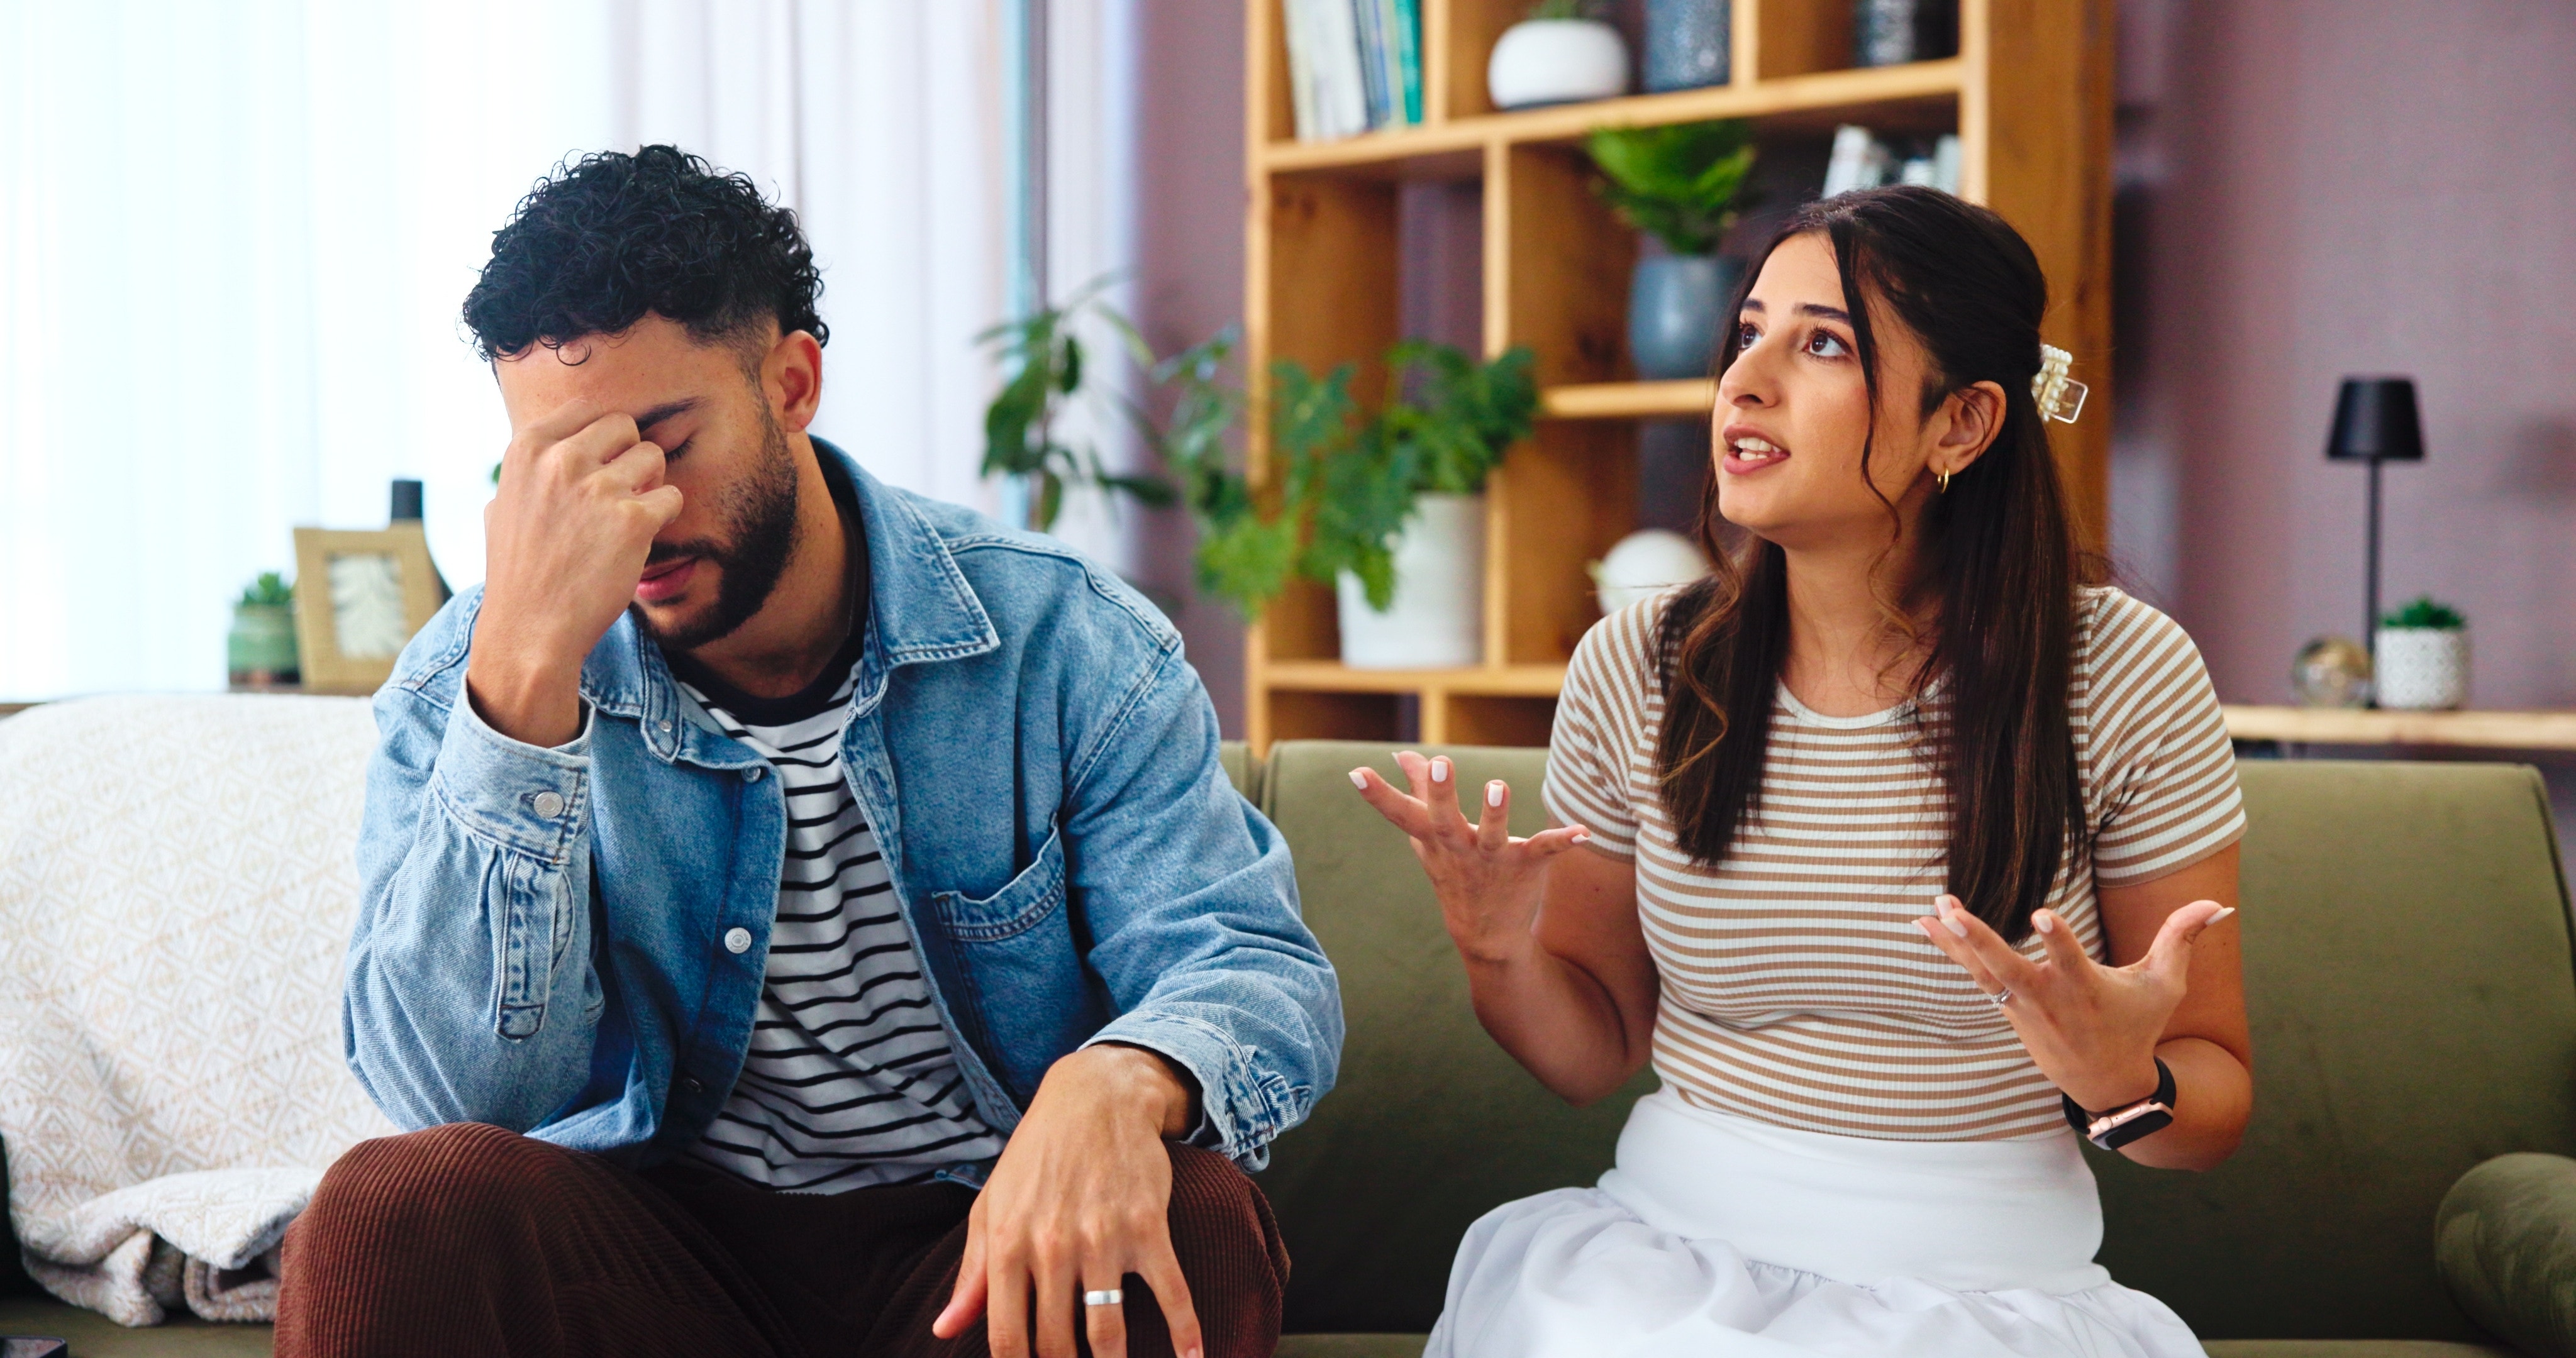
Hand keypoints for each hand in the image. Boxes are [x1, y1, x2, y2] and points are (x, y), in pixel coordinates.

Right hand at [468, 401, 682, 745]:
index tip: (601, 464)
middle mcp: (561, 460)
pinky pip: (672, 497)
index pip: (586, 408)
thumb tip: (556, 446)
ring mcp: (597, 488)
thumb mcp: (503, 506)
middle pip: (624, 426)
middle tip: (621, 492)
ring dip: (650, 484)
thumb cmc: (518, 573)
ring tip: (630, 517)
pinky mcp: (632, 520)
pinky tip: (642, 537)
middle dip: (629, 455)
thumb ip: (531, 471)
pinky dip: (664, 515)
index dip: (602, 437)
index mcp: (528, 449)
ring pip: (653, 456)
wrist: (529, 630)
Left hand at [932, 1045, 1203, 1357]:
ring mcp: (1102, 1239)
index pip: (1007, 1336)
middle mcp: (1052, 1247)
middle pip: (1056, 1344)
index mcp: (1008, 1245)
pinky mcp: (1147, 1228)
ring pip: (1107, 1332)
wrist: (1096, 1096)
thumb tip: (943, 1331)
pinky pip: (1171, 1293)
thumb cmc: (1037, 1156)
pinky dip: (1186, 1334)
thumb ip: (971, 1274)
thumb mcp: (991, 1207)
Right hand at [1349, 752, 1591, 964]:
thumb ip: (1418, 792)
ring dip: (1495, 812)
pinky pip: (1545, 850)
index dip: (1377, 795)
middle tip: (1439, 763)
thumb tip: (1403, 754)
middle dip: (1440, 792)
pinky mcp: (1525, 865)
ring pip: (1493, 835)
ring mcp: (1492, 859)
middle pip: (1444, 819)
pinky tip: (1583, 831)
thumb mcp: (1430, 837)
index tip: (1356, 773)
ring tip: (1498, 787)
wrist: (1485, 935)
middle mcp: (1459, 848)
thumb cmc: (1454, 872)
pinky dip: (1564, 840)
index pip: (1400, 814)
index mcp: (1433, 838)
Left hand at [1916, 894, 2236, 1112]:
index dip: (2057, 940)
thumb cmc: (2138, 1024)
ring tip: (1930, 909)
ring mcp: (2022, 1005)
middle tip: (1953, 914)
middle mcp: (2049, 998)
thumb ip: (2182, 939)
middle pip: (2009, 969)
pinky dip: (1948, 952)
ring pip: (1984, 972)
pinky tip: (1922, 923)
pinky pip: (1974, 976)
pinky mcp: (2006, 1007)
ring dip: (1954, 942)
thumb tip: (2219, 903)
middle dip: (1980, 942)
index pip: (2070, 961)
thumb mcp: (2165, 985)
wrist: (2105, 1081)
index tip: (2041, 915)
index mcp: (2087, 989)